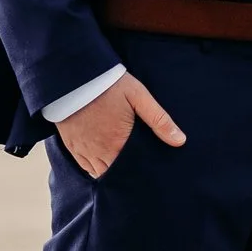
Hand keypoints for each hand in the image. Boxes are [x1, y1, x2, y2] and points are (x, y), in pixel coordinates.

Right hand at [55, 71, 184, 177]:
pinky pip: (83, 165)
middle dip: (125, 175)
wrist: (76, 75)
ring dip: (109, 170)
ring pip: (98, 172)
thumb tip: (180, 141)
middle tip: (137, 169)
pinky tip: (103, 158)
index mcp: (117, 144)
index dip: (138, 175)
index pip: (130, 172)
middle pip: (113, 175)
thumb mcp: (139, 97)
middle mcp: (98, 152)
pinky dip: (93, 166)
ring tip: (122, 165)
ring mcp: (82, 149)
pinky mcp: (71, 144)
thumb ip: (159, 120)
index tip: (148, 173)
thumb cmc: (110, 85)